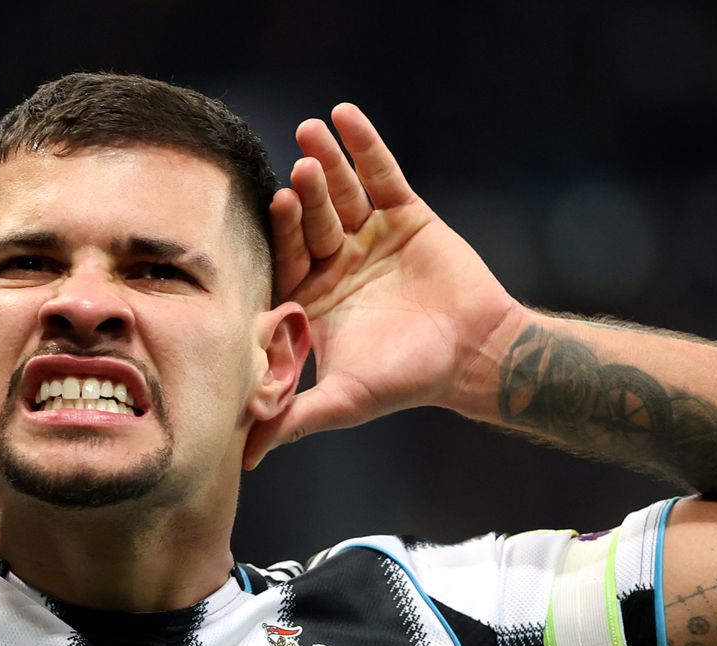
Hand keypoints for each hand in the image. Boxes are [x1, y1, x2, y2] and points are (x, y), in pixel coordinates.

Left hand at [245, 105, 519, 467]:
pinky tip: (345, 117)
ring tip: (313, 131)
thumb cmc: (406, 380)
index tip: (275, 207)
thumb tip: (242, 456)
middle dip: (305, 196)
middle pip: (312, 220)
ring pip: (341, 193)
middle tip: (298, 172)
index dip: (282, 234)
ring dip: (328, 162)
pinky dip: (364, 146)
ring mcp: (368, 236)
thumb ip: (291, 418)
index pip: (286, 259)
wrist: (474, 355)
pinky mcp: (405, 214)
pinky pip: (380, 174)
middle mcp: (335, 264)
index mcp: (312, 298)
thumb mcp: (341, 401)